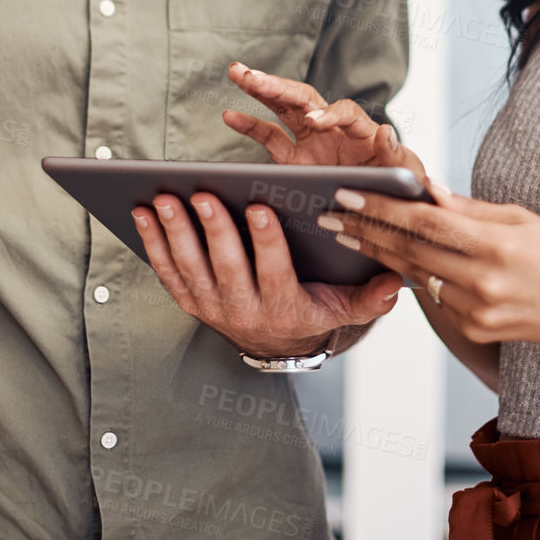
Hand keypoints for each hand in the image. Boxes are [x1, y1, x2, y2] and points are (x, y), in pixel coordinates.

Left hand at [133, 191, 401, 357]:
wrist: (275, 345)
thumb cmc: (311, 310)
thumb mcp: (344, 308)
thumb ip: (369, 297)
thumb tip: (395, 282)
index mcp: (283, 307)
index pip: (274, 272)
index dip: (266, 241)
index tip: (260, 207)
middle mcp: (243, 310)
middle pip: (225, 267)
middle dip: (213, 230)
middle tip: (204, 194)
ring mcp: (211, 306)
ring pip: (189, 268)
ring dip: (174, 233)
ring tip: (165, 198)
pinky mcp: (189, 300)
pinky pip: (166, 271)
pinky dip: (153, 242)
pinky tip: (144, 212)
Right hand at [222, 62, 426, 183]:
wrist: (389, 208)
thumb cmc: (400, 187)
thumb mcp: (405, 173)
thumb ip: (395, 154)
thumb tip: (385, 130)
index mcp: (360, 131)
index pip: (343, 111)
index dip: (329, 114)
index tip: (314, 123)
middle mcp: (333, 129)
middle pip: (304, 98)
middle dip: (278, 86)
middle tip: (252, 76)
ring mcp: (311, 141)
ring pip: (283, 108)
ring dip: (260, 89)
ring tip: (237, 73)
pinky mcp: (295, 160)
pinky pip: (270, 138)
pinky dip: (251, 126)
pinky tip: (229, 115)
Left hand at [322, 182, 539, 348]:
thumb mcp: (519, 217)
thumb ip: (468, 208)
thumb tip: (427, 190)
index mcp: (494, 245)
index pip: (424, 223)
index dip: (381, 209)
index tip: (348, 196)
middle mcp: (482, 281)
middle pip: (409, 251)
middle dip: (365, 231)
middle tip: (331, 216)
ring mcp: (476, 311)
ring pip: (416, 276)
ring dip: (380, 254)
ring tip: (349, 234)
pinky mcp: (474, 330)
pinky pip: (434, 297)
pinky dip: (414, 276)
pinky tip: (391, 259)